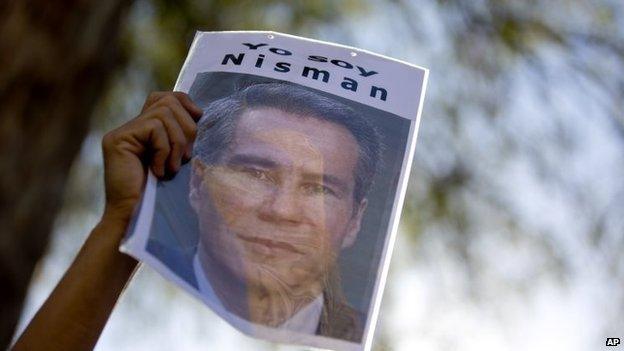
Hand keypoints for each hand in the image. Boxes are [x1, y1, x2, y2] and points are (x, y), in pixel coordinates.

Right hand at [100, 91, 202, 224]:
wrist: (135, 218)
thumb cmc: (160, 196)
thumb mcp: (177, 159)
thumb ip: (180, 137)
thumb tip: (198, 114)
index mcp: (144, 130)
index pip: (164, 97)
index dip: (184, 102)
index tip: (199, 117)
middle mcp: (130, 127)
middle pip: (167, 102)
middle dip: (186, 128)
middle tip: (186, 157)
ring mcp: (121, 133)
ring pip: (163, 114)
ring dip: (177, 143)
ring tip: (174, 167)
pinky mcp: (118, 140)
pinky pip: (155, 128)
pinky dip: (165, 150)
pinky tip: (160, 171)